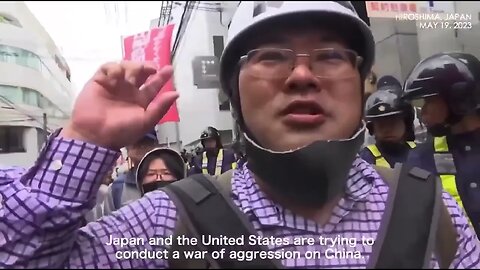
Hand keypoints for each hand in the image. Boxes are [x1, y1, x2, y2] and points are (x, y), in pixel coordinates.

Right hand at [61, 61, 178, 149]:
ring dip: (132, 66)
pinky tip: (116, 76)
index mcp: (141, 100)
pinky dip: (113, 68)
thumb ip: (160, 107)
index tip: (169, 69)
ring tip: (131, 75)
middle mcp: (129, 90)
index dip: (162, 76)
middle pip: (141, 71)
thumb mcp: (145, 121)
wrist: (94, 135)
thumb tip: (176, 93)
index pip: (154, 85)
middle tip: (151, 68)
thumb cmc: (122, 131)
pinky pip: (107, 67)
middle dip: (147, 66)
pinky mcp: (99, 80)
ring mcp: (114, 84)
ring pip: (126, 66)